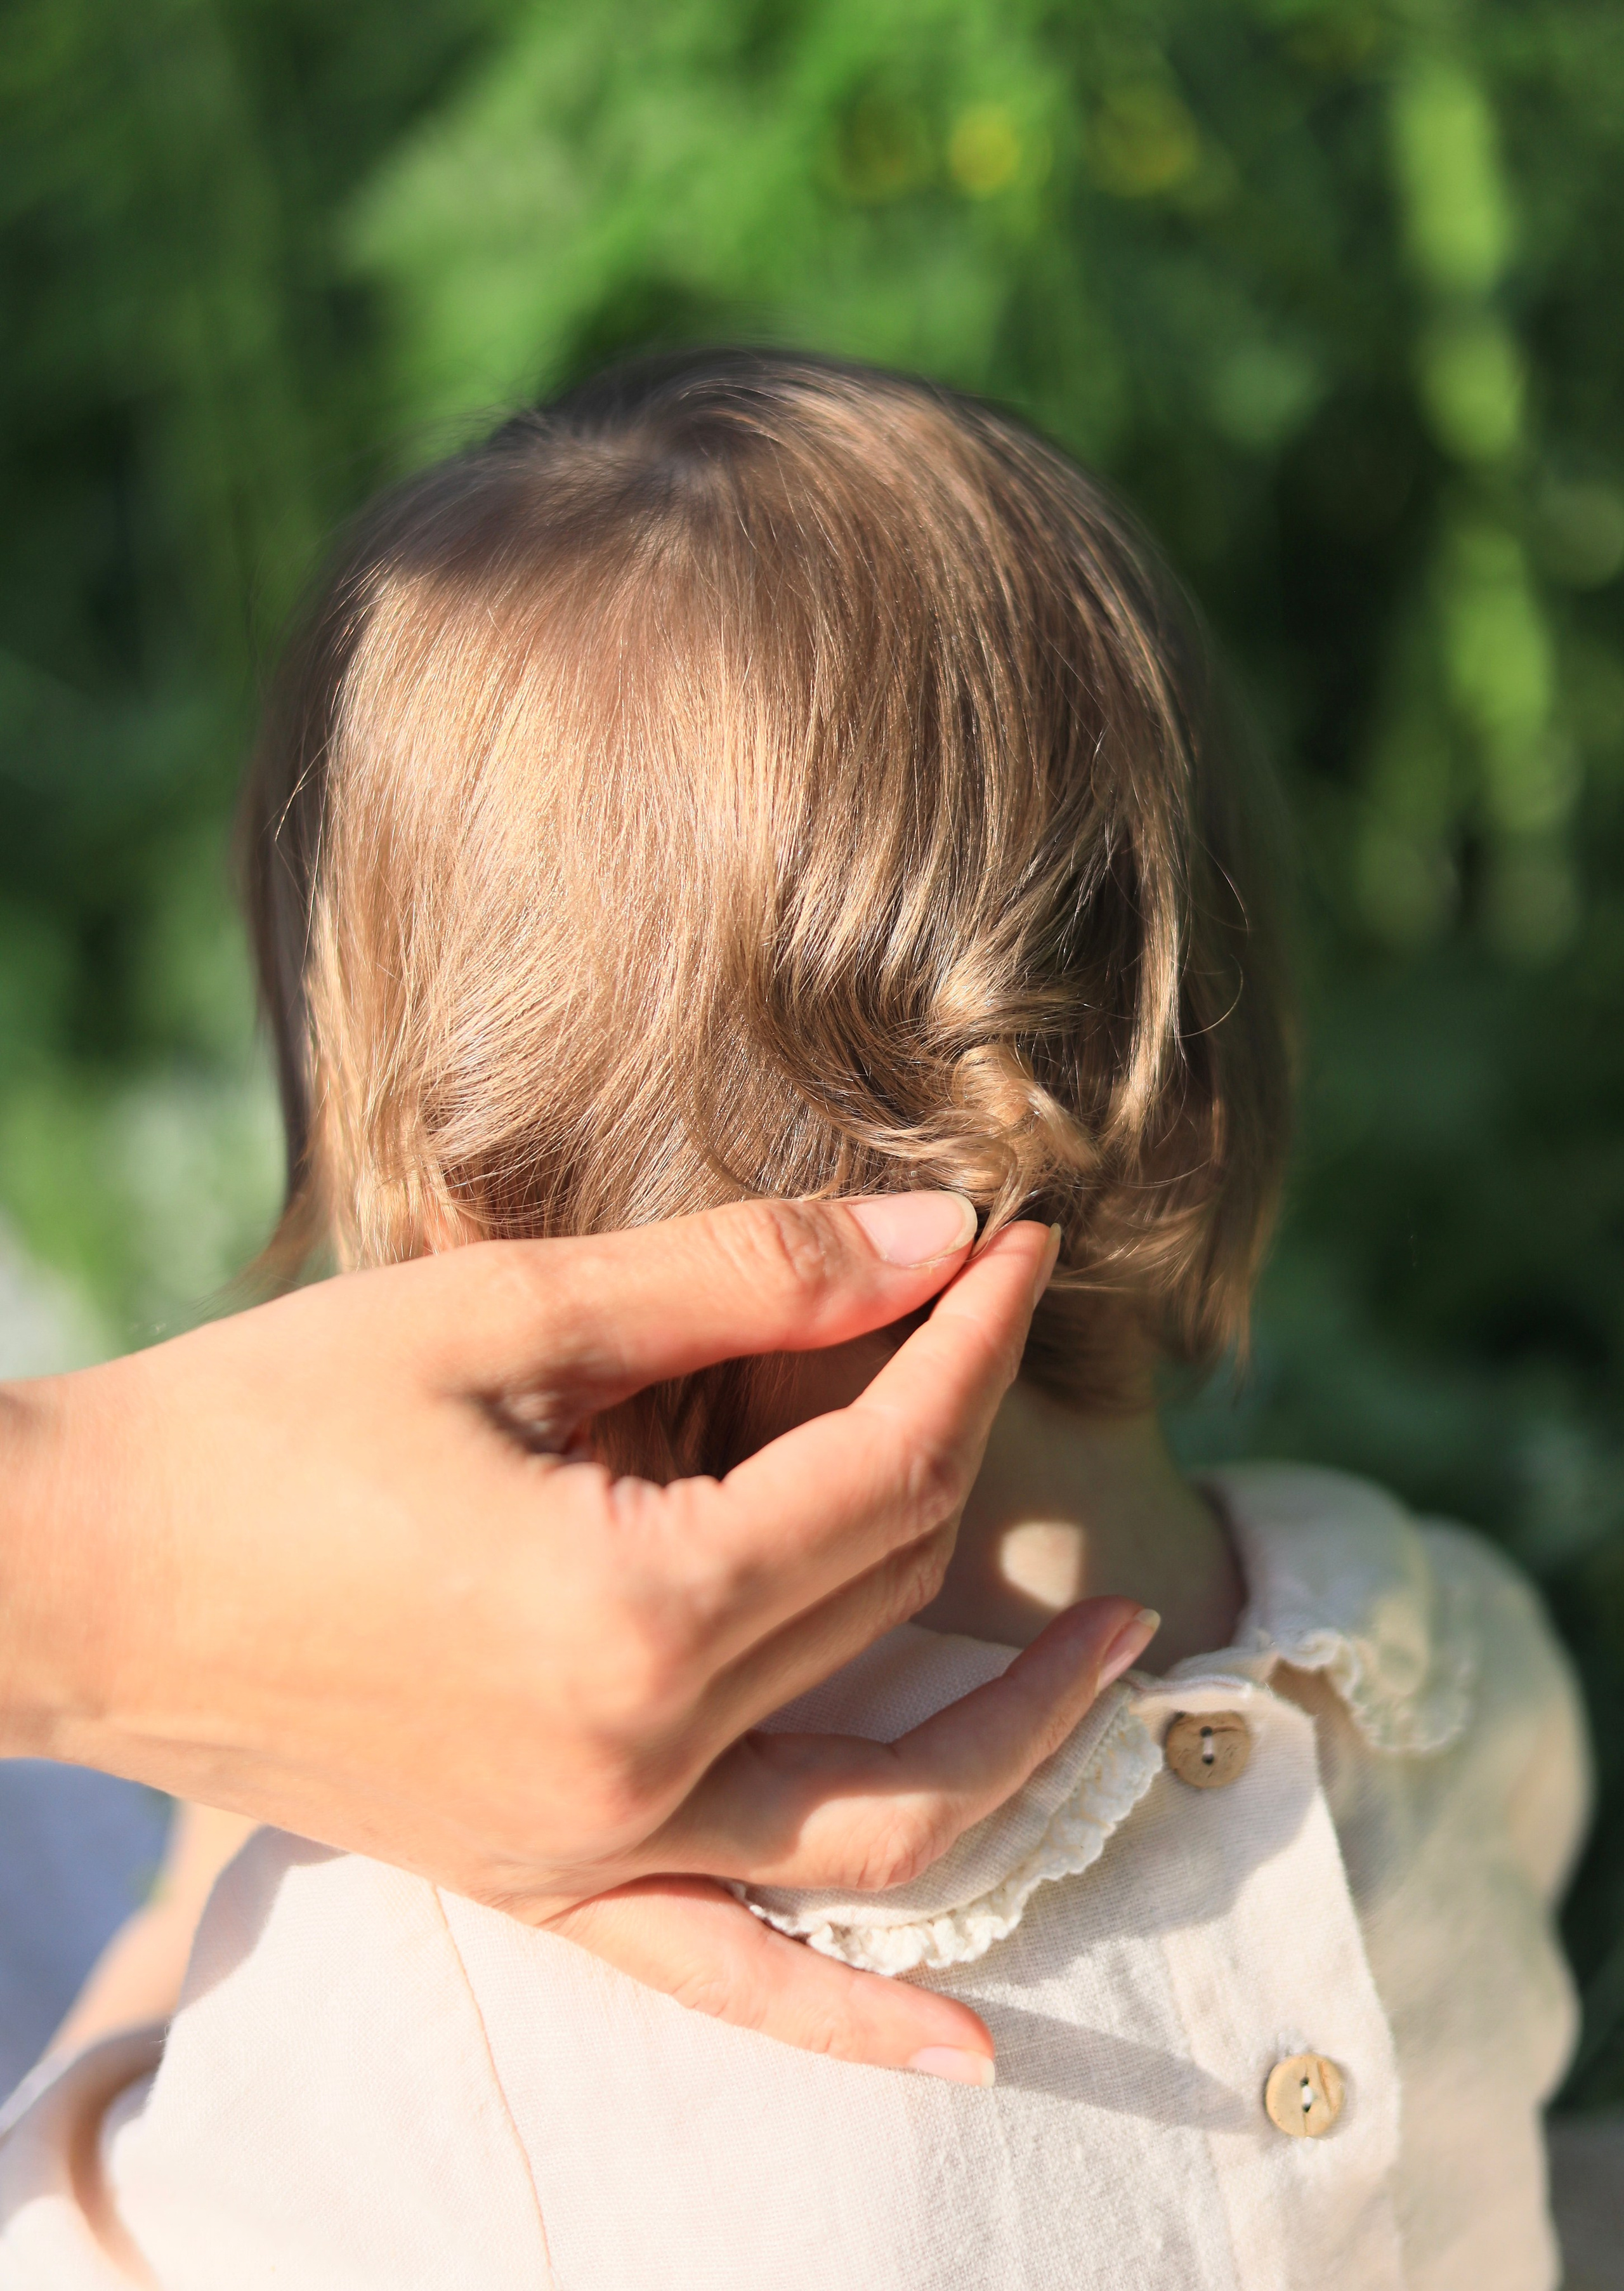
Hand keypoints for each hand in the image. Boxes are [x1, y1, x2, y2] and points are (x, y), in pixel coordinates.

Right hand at [0, 1195, 1148, 2081]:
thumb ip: (745, 1276)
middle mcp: (636, 1760)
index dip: (970, 1345)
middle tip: (992, 1329)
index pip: (886, 1474)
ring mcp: (592, 1849)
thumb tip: (937, 1232)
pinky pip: (728, 1979)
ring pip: (872, 1811)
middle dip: (965, 1448)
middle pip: (883, 1603)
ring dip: (1017, 1736)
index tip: (1015, 1248)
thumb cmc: (270, 1419)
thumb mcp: (506, 1314)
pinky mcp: (541, 1885)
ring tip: (1115, 1648)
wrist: (77, 1573)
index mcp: (634, 1609)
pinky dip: (852, 2020)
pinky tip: (973, 2051)